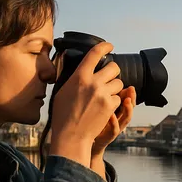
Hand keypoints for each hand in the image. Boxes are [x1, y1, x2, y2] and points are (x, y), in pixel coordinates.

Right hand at [49, 42, 123, 167]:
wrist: (71, 135)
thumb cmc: (63, 115)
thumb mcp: (62, 91)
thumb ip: (73, 78)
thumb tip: (79, 68)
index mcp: (79, 76)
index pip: (95, 54)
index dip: (105, 47)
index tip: (110, 46)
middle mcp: (93, 83)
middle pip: (114, 68)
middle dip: (113, 71)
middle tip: (109, 77)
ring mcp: (103, 95)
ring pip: (119, 83)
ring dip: (114, 88)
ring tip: (105, 95)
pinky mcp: (110, 106)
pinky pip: (118, 98)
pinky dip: (114, 101)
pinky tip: (104, 106)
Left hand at [93, 86, 135, 153]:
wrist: (84, 142)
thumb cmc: (91, 123)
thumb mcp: (97, 108)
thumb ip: (103, 97)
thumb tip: (107, 81)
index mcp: (117, 112)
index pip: (128, 101)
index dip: (131, 94)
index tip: (130, 86)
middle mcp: (119, 120)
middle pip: (130, 108)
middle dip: (132, 99)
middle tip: (131, 89)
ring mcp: (115, 128)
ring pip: (126, 119)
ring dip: (128, 109)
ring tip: (126, 100)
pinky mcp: (108, 136)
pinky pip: (114, 129)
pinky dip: (114, 122)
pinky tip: (111, 114)